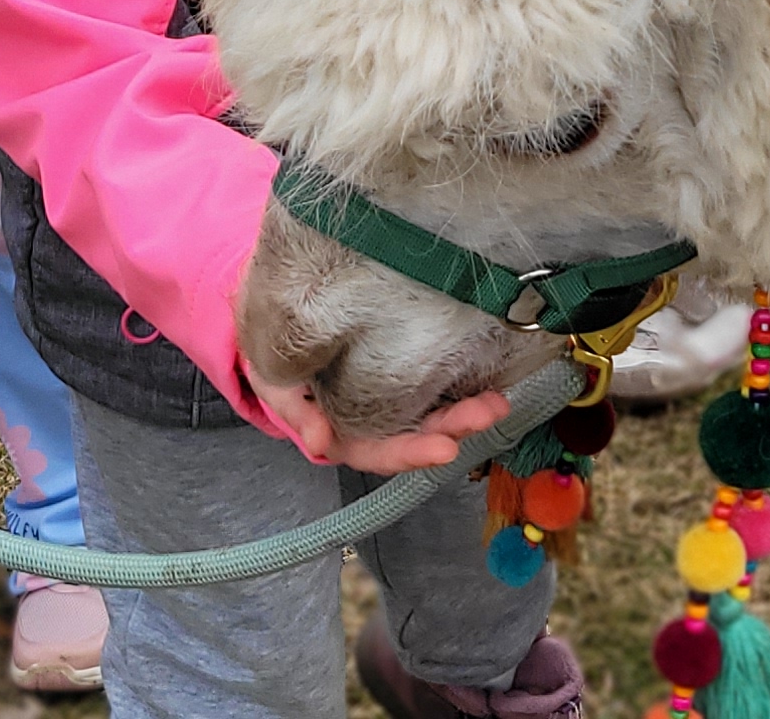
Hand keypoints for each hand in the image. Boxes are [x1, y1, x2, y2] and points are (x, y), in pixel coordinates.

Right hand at [251, 377, 511, 473]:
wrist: (281, 315)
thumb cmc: (276, 356)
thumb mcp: (273, 382)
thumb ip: (295, 410)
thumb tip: (319, 440)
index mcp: (342, 432)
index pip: (378, 451)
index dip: (409, 453)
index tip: (444, 449)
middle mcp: (373, 421)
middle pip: (416, 434)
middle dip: (453, 426)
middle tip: (487, 413)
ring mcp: (393, 398)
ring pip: (432, 411)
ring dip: (466, 408)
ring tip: (496, 401)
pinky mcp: (405, 370)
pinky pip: (435, 383)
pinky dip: (461, 382)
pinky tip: (487, 375)